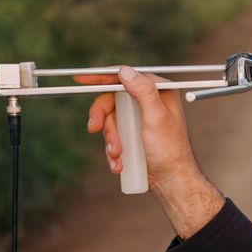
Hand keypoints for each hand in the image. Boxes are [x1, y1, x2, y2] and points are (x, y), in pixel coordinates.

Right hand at [79, 66, 224, 238]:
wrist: (171, 181)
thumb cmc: (170, 150)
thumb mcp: (156, 117)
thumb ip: (144, 91)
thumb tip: (124, 71)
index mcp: (158, 90)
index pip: (125, 76)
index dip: (101, 77)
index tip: (80, 80)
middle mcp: (148, 101)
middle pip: (111, 100)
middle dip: (103, 119)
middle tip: (94, 129)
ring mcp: (139, 118)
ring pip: (110, 120)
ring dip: (110, 139)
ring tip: (118, 155)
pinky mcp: (132, 134)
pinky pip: (113, 135)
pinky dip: (112, 150)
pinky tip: (119, 163)